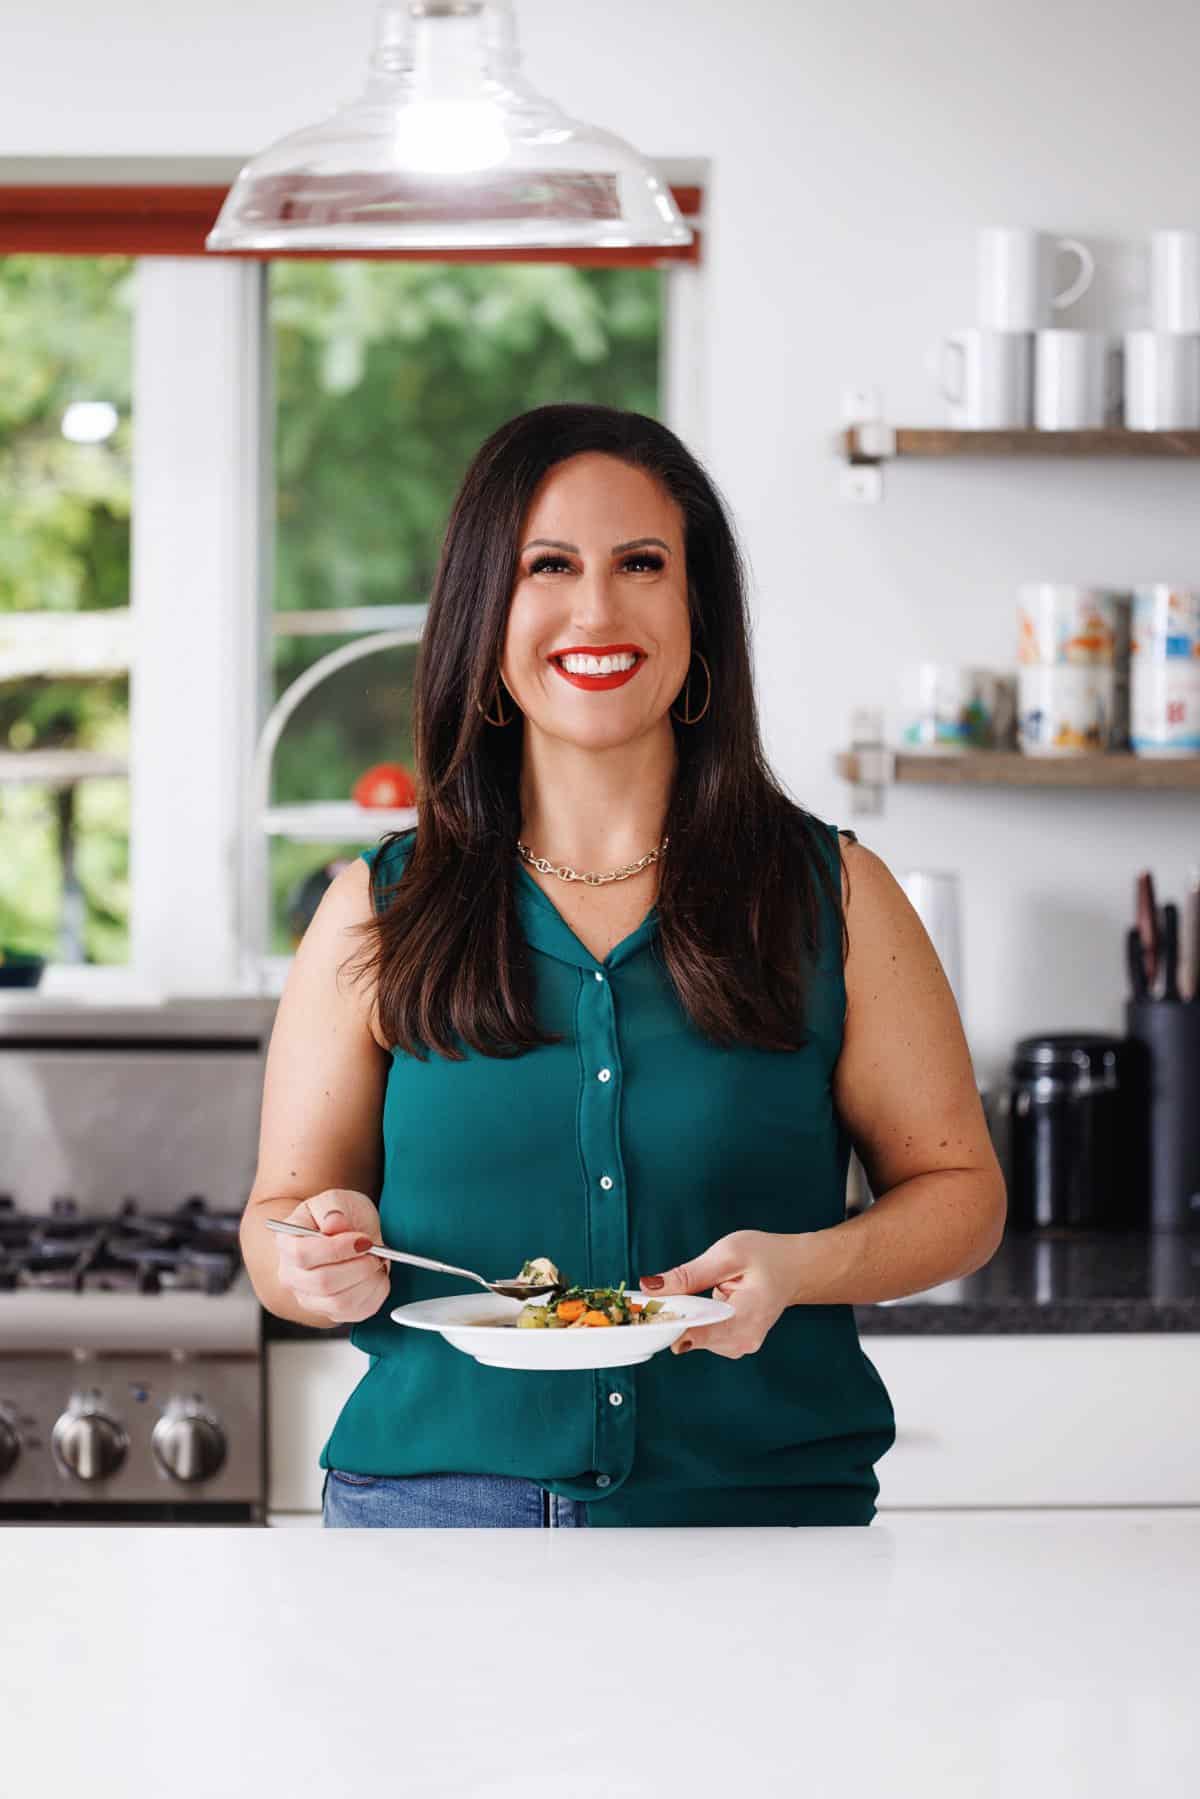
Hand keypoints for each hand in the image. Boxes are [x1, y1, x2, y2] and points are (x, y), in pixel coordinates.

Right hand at [273, 1188, 388, 1324]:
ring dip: (368, 1281)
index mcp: (286, 1243)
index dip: (336, 1249)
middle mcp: (291, 1276)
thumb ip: (333, 1208)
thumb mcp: (336, 1199)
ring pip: (339, 1303)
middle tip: (376, 1251)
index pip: (303, 1254)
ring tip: (377, 1261)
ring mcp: (309, 1298)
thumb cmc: (337, 1215)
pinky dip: (374, 1294)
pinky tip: (377, 1275)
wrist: (344, 1232)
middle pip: (323, 1283)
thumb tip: (334, 1224)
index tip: (362, 1239)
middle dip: (359, 1266)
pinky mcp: (331, 1313)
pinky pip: (355, 1313)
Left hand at [639, 1230, 801, 1358]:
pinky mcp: (735, 1344)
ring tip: (694, 1292)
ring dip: (685, 1318)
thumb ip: (688, 1275)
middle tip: (667, 1292)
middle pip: (691, 1337)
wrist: (795, 1269)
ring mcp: (741, 1346)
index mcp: (745, 1318)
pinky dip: (696, 1320)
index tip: (647, 1312)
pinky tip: (703, 1303)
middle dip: (674, 1316)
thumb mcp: (727, 1254)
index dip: (667, 1325)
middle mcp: (744, 1341)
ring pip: (695, 1338)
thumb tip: (649, 1287)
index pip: (697, 1335)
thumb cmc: (767, 1257)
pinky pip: (704, 1336)